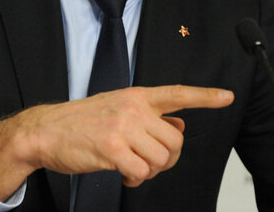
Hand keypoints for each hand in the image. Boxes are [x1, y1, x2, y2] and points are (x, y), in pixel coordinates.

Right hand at [0, 85, 233, 199]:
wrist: (46, 131)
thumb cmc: (84, 122)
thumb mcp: (120, 109)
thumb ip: (151, 117)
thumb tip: (179, 126)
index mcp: (137, 96)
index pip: (178, 93)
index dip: (205, 96)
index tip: (227, 96)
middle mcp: (133, 108)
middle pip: (175, 141)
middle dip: (167, 159)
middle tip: (150, 162)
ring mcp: (123, 128)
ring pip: (162, 159)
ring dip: (151, 171)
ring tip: (134, 167)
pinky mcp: (112, 149)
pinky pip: (142, 172)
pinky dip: (137, 179)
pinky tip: (125, 174)